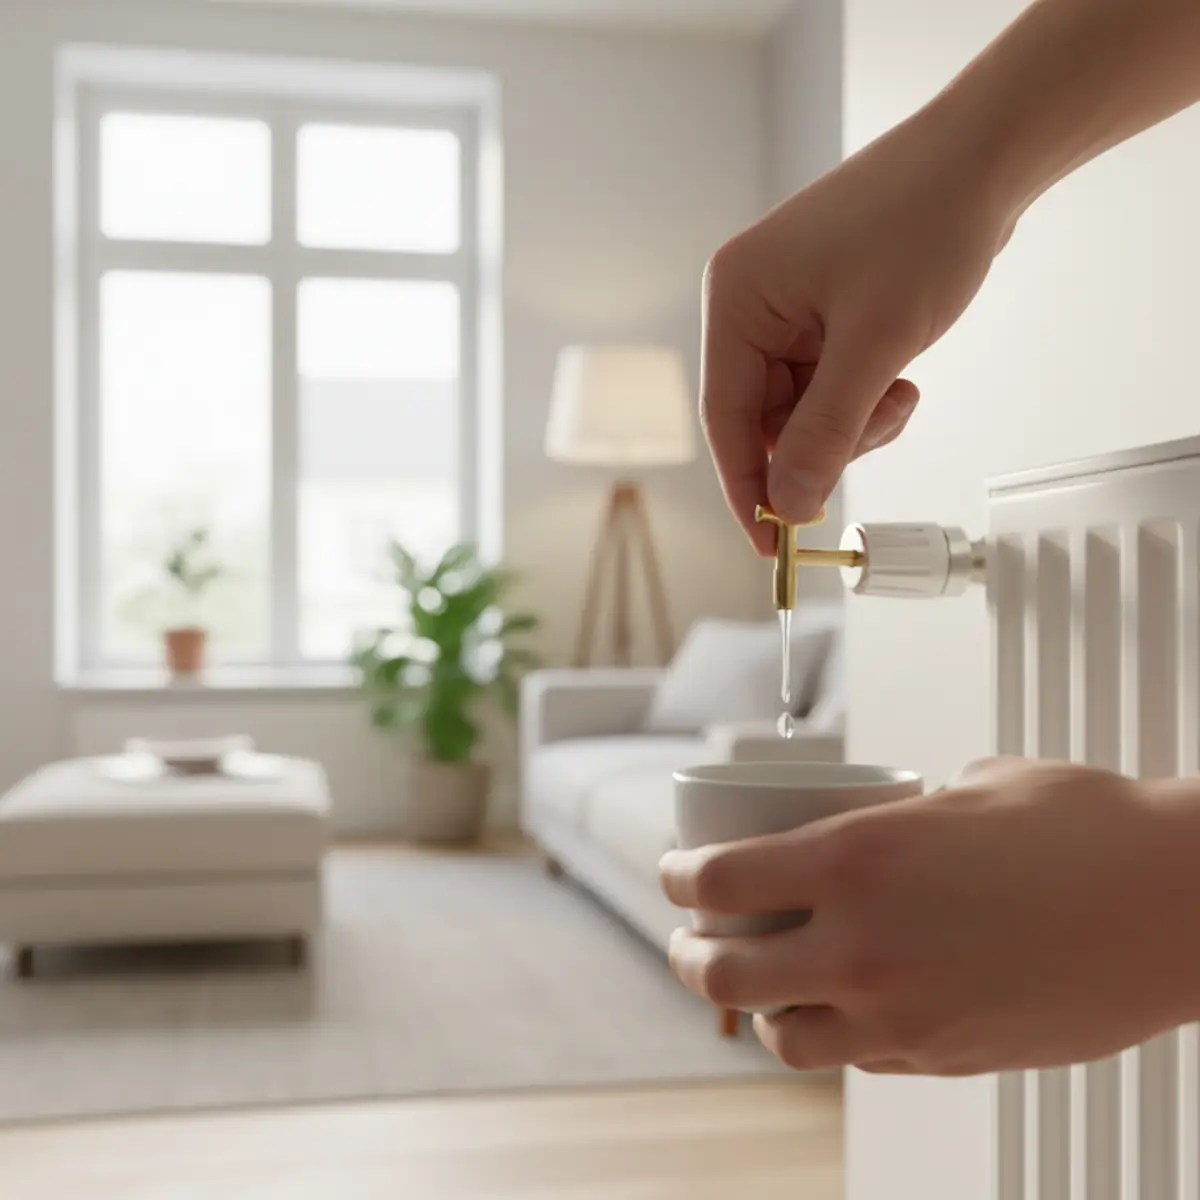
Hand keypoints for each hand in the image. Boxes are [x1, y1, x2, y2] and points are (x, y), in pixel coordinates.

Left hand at [660, 758, 1199, 1074]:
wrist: (1176, 906)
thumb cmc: (1084, 831)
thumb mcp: (967, 788)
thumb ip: (903, 814)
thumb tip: (878, 821)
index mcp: (854, 858)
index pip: (715, 881)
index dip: (675, 878)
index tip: (674, 873)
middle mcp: (863, 944)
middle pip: (725, 972)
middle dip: (690, 956)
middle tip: (691, 942)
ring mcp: (903, 1012)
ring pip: (784, 1038)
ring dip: (759, 1013)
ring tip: (765, 987)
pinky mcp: (947, 1056)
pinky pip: (862, 1059)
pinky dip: (838, 1035)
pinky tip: (850, 1006)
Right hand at [701, 106, 1011, 550]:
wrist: (987, 157)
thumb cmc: (925, 224)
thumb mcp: (875, 344)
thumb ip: (825, 432)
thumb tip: (790, 504)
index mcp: (736, 300)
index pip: (725, 418)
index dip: (748, 488)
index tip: (775, 543)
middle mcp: (751, 305)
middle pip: (762, 419)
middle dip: (819, 443)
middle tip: (873, 434)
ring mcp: (787, 309)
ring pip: (800, 410)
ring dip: (850, 421)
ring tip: (899, 390)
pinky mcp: (822, 313)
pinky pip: (827, 386)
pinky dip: (863, 399)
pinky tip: (900, 376)